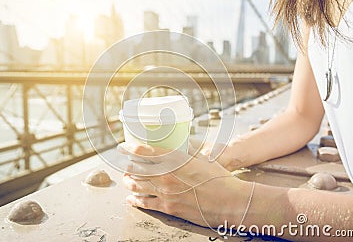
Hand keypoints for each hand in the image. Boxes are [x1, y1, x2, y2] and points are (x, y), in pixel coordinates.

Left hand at [118, 142, 253, 227]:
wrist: (229, 202)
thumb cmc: (219, 178)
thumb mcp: (203, 158)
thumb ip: (188, 151)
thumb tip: (182, 144)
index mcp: (174, 160)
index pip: (144, 151)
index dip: (129, 148)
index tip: (122, 146)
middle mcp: (165, 175)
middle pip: (136, 169)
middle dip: (127, 166)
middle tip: (125, 163)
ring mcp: (165, 193)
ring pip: (136, 186)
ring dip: (128, 181)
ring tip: (126, 179)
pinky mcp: (168, 208)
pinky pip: (145, 203)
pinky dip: (134, 200)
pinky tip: (130, 198)